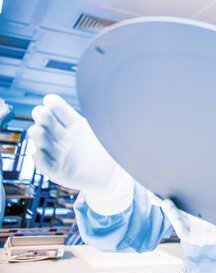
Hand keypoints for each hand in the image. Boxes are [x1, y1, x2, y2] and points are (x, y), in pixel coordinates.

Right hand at [28, 94, 133, 214]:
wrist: (111, 176)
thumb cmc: (108, 151)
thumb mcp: (108, 132)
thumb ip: (112, 117)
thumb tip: (121, 96)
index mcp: (74, 123)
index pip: (59, 110)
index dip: (53, 104)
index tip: (50, 100)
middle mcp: (62, 136)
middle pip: (46, 122)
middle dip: (41, 116)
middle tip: (42, 113)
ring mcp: (57, 152)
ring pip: (41, 140)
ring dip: (38, 135)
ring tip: (39, 131)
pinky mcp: (56, 170)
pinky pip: (43, 164)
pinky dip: (39, 158)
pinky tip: (40, 153)